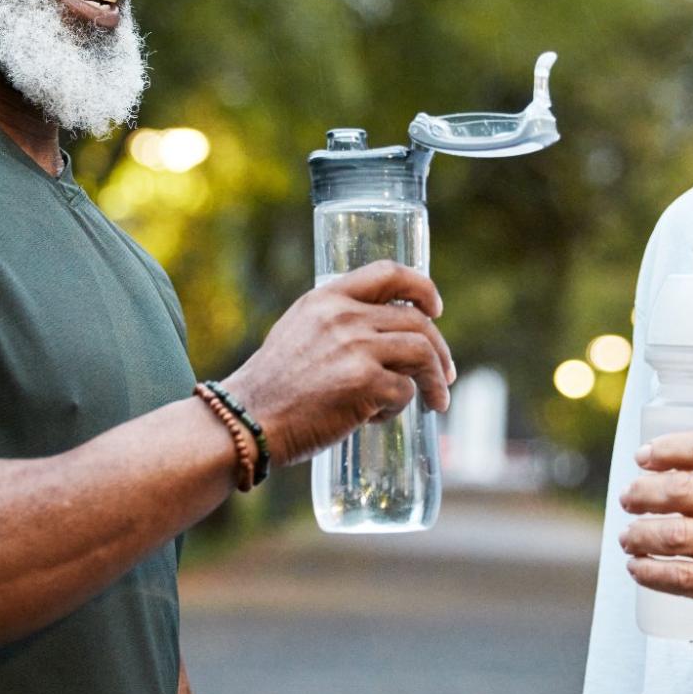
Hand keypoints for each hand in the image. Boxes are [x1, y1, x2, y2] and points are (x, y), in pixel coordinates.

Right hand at [221, 260, 453, 466]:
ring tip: (437, 400)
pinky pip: (405, 390)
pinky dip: (401, 406)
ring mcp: (356, 349)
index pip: (388, 273)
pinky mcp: (364, 383)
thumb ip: (335, 325)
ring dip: (436, 378)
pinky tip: (380, 418)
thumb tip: (381, 337)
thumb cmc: (272, 387)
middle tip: (445, 373)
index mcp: (327, 298)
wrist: (247, 420)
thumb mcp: (298, 332)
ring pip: (421, 352)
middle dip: (439, 349)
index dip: (421, 287)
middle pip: (416, 320)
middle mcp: (343, 317)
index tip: (435, 308)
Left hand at [619, 432, 692, 645]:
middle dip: (642, 493)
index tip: (641, 457)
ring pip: (678, 536)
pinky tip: (637, 568)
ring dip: (639, 534)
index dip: (667, 448)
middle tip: (627, 499)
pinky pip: (685, 578)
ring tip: (627, 536)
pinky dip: (651, 573)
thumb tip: (661, 466)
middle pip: (684, 491)